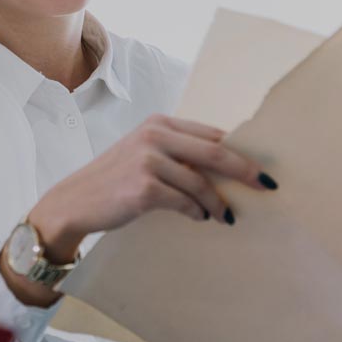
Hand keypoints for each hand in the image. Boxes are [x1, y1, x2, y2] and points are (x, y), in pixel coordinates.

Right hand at [32, 114, 276, 258]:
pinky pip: (184, 202)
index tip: (262, 169)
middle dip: (245, 171)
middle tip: (266, 187)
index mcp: (159, 123)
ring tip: (224, 216)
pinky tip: (200, 219)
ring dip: (217, 203)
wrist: (74, 203)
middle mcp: (154, 135)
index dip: (241, 151)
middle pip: (215, 153)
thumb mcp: (144, 155)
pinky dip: (196, 212)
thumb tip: (227, 168)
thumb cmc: (114, 182)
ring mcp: (148, 160)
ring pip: (201, 183)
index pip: (212, 135)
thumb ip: (178, 153)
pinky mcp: (144, 187)